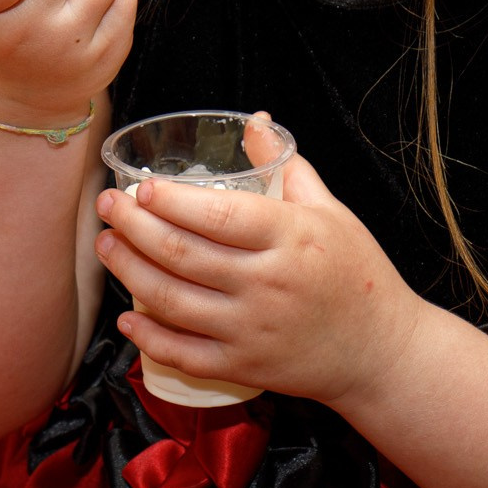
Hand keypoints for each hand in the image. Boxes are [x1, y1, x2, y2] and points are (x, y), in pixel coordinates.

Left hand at [91, 115, 427, 409]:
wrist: (381, 352)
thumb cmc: (356, 274)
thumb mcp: (330, 212)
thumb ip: (285, 166)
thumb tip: (255, 120)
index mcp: (290, 238)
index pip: (219, 215)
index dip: (172, 202)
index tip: (140, 188)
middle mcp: (267, 284)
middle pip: (182, 254)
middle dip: (133, 227)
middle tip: (107, 207)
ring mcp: (252, 329)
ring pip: (172, 300)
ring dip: (129, 271)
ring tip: (106, 246)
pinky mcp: (244, 367)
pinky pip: (184, 354)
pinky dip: (148, 337)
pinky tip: (127, 318)